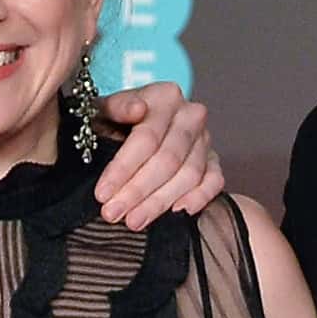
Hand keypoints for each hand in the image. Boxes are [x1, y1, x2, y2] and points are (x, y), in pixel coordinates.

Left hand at [89, 83, 223, 226]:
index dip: (123, 169)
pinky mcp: (214, 160)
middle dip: (137, 191)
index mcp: (164, 96)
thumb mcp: (104, 109)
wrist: (134, 124)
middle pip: (168, 159)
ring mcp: (205, 138)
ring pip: (189, 175)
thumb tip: (136, 109)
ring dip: (160, 202)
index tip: (102, 194)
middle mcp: (190, 114)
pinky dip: (199, 197)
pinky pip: (215, 181)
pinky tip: (177, 212)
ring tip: (134, 221)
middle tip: (113, 213)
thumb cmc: (115, 120)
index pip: (146, 138)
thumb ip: (116, 107)